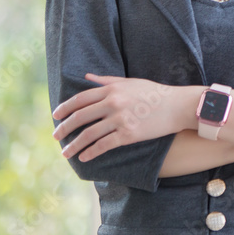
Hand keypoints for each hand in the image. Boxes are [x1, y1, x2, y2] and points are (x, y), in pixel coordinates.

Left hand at [52, 73, 193, 162]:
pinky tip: (83, 158)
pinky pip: (104, 145)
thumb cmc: (154, 93)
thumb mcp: (130, 82)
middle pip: (80, 117)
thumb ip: (107, 80)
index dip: (65, 108)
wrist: (177, 106)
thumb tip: (87, 77)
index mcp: (112, 89)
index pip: (81, 99)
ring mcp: (121, 119)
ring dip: (74, 145)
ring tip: (65, 152)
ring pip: (89, 134)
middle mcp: (114, 103)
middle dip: (64, 127)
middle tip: (55, 136)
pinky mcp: (129, 134)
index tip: (55, 116)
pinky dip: (91, 153)